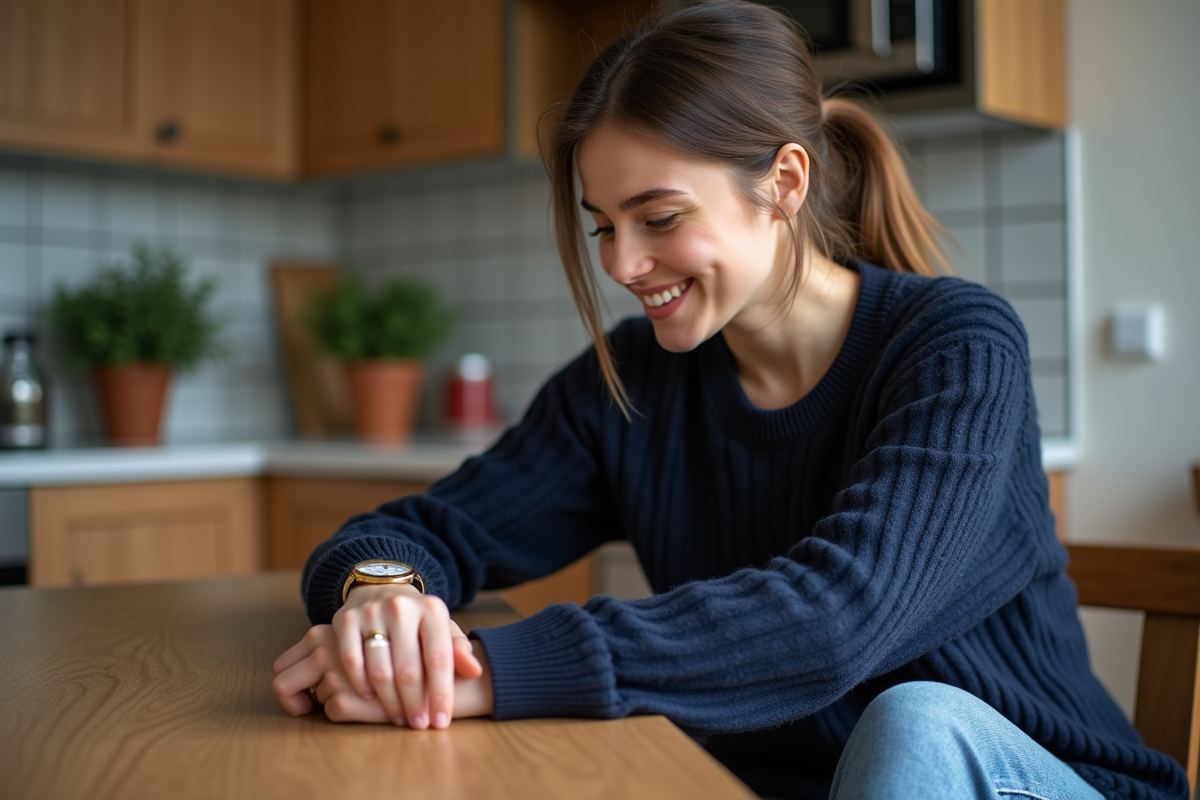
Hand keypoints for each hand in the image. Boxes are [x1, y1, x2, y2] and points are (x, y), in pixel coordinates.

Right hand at [272, 584, 490, 728]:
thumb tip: (475, 672)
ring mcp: (371, 612)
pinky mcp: (345, 619)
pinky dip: (360, 684)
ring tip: (399, 717)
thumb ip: (458, 651)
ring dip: (389, 701)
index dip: (441, 694)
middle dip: (415, 704)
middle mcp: (401, 607)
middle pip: (409, 670)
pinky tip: (369, 698)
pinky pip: (351, 661)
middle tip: (419, 725)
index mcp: (432, 609)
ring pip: (380, 670)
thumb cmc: (418, 622)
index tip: (441, 721)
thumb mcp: (443, 630)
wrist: (382, 590)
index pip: (439, 659)